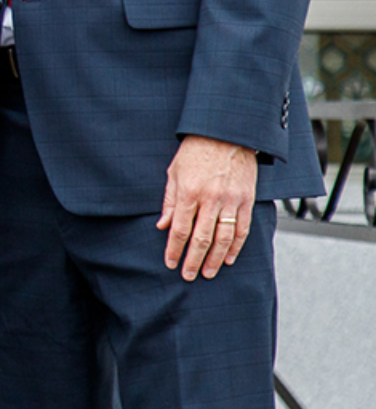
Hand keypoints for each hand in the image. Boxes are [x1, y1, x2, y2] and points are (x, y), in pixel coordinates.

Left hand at [158, 135, 257, 280]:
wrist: (226, 133)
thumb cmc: (196, 150)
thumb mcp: (174, 172)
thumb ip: (169, 200)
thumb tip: (163, 225)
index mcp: (189, 192)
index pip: (180, 229)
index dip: (175, 249)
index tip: (171, 262)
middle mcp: (210, 199)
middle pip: (201, 238)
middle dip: (193, 260)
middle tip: (188, 275)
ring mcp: (230, 201)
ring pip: (224, 238)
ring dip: (215, 258)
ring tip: (208, 272)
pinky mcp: (246, 200)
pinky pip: (242, 229)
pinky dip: (236, 246)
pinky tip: (229, 258)